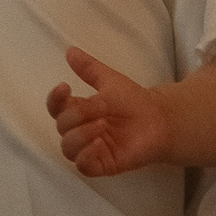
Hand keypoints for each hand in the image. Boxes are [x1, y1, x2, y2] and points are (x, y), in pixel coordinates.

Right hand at [47, 47, 174, 176]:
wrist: (160, 119)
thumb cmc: (134, 101)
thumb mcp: (111, 81)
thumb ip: (89, 68)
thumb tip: (70, 50)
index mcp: (78, 111)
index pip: (55, 108)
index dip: (55, 99)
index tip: (65, 86)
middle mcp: (79, 131)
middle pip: (61, 126)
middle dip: (79, 114)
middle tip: (103, 107)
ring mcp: (88, 149)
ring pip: (68, 147)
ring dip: (81, 134)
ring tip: (103, 124)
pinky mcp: (100, 165)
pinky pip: (82, 165)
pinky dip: (86, 155)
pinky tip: (100, 143)